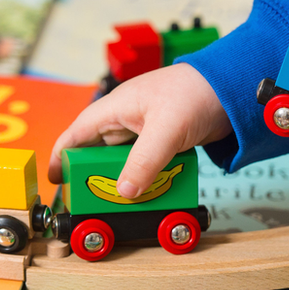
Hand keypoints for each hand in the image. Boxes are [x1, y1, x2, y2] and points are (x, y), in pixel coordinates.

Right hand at [48, 64, 232, 198]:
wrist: (232, 88)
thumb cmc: (196, 92)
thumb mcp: (166, 130)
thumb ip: (145, 161)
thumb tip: (125, 191)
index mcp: (115, 108)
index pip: (76, 134)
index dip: (62, 157)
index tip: (55, 180)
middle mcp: (125, 119)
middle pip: (98, 153)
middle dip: (94, 176)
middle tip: (92, 201)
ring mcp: (145, 131)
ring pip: (123, 162)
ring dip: (123, 180)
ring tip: (122, 201)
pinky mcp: (163, 141)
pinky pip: (146, 164)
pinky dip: (145, 178)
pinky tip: (149, 191)